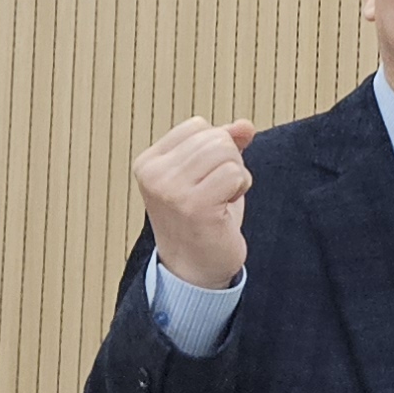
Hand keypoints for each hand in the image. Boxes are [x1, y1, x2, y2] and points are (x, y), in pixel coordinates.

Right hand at [136, 117, 259, 292]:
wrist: (195, 267)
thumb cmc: (203, 218)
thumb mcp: (208, 173)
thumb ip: (224, 144)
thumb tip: (245, 125)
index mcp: (149, 162)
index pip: (198, 126)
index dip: (216, 147)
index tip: (205, 178)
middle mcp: (153, 174)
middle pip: (215, 138)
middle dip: (230, 161)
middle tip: (217, 192)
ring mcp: (170, 189)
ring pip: (227, 152)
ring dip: (237, 175)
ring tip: (221, 199)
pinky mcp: (193, 205)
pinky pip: (235, 173)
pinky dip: (240, 188)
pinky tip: (225, 209)